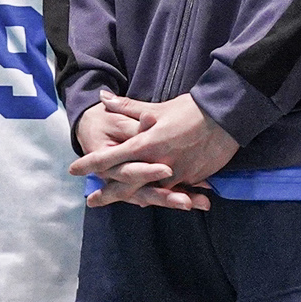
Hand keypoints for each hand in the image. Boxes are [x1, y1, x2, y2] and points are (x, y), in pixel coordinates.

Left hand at [71, 90, 238, 210]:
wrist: (226, 117)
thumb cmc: (189, 110)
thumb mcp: (157, 107)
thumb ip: (127, 107)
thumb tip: (103, 98)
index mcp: (145, 144)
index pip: (111, 157)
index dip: (90, 164)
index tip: (74, 170)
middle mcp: (157, 164)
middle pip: (126, 184)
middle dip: (108, 193)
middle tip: (92, 201)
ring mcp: (175, 175)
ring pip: (149, 192)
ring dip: (133, 198)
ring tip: (120, 203)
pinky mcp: (191, 178)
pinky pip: (172, 191)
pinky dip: (162, 195)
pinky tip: (153, 200)